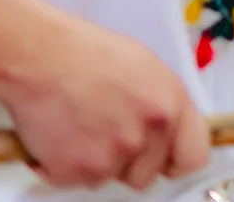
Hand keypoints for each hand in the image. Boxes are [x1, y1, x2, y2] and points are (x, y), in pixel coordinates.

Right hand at [0, 19, 208, 189]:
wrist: (40, 57)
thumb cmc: (88, 53)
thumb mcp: (146, 69)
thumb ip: (162, 105)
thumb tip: (166, 129)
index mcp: (171, 106)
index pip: (193, 156)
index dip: (175, 161)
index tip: (163, 160)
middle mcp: (147, 135)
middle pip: (145, 175)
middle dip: (126, 163)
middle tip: (104, 133)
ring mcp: (112, 157)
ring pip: (107, 178)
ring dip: (93, 162)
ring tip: (78, 125)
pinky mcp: (77, 171)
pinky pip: (74, 181)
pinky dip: (63, 166)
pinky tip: (59, 134)